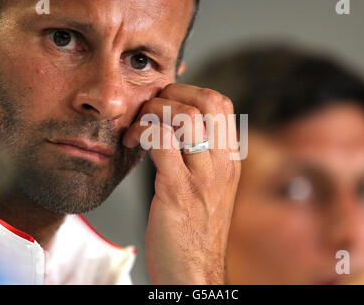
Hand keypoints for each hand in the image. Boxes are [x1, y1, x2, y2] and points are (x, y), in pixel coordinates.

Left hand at [123, 83, 240, 283]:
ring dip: (154, 112)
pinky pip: (162, 144)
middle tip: (150, 109)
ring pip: (185, 117)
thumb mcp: (209, 189)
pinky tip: (133, 143)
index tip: (166, 102)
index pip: (221, 103)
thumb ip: (200, 157)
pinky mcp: (178, 192)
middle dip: (172, 93)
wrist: (196, 272)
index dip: (190, 91)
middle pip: (209, 100)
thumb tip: (176, 127)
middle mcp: (222, 163)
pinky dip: (143, 133)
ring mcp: (203, 177)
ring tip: (137, 129)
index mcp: (230, 160)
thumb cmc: (196, 231)